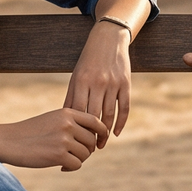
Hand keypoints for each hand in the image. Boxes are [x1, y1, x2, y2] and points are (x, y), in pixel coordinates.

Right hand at [0, 109, 106, 171]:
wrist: (9, 141)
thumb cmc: (31, 132)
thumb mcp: (52, 119)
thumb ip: (72, 123)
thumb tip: (94, 137)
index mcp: (67, 113)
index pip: (95, 121)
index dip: (102, 132)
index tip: (100, 142)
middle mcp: (67, 124)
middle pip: (92, 141)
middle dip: (86, 150)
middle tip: (74, 155)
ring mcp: (64, 139)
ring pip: (85, 154)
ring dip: (77, 160)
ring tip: (64, 160)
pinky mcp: (59, 155)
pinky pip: (77, 165)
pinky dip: (70, 168)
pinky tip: (60, 167)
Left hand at [64, 21, 131, 143]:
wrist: (108, 40)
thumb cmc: (88, 62)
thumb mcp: (76, 77)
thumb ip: (71, 97)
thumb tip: (65, 121)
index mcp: (81, 81)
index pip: (78, 111)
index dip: (77, 129)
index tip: (74, 141)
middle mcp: (97, 83)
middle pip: (94, 116)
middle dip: (90, 135)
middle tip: (88, 149)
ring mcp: (113, 83)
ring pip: (110, 114)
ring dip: (106, 133)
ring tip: (101, 144)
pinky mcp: (126, 83)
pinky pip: (125, 107)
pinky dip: (121, 122)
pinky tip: (116, 133)